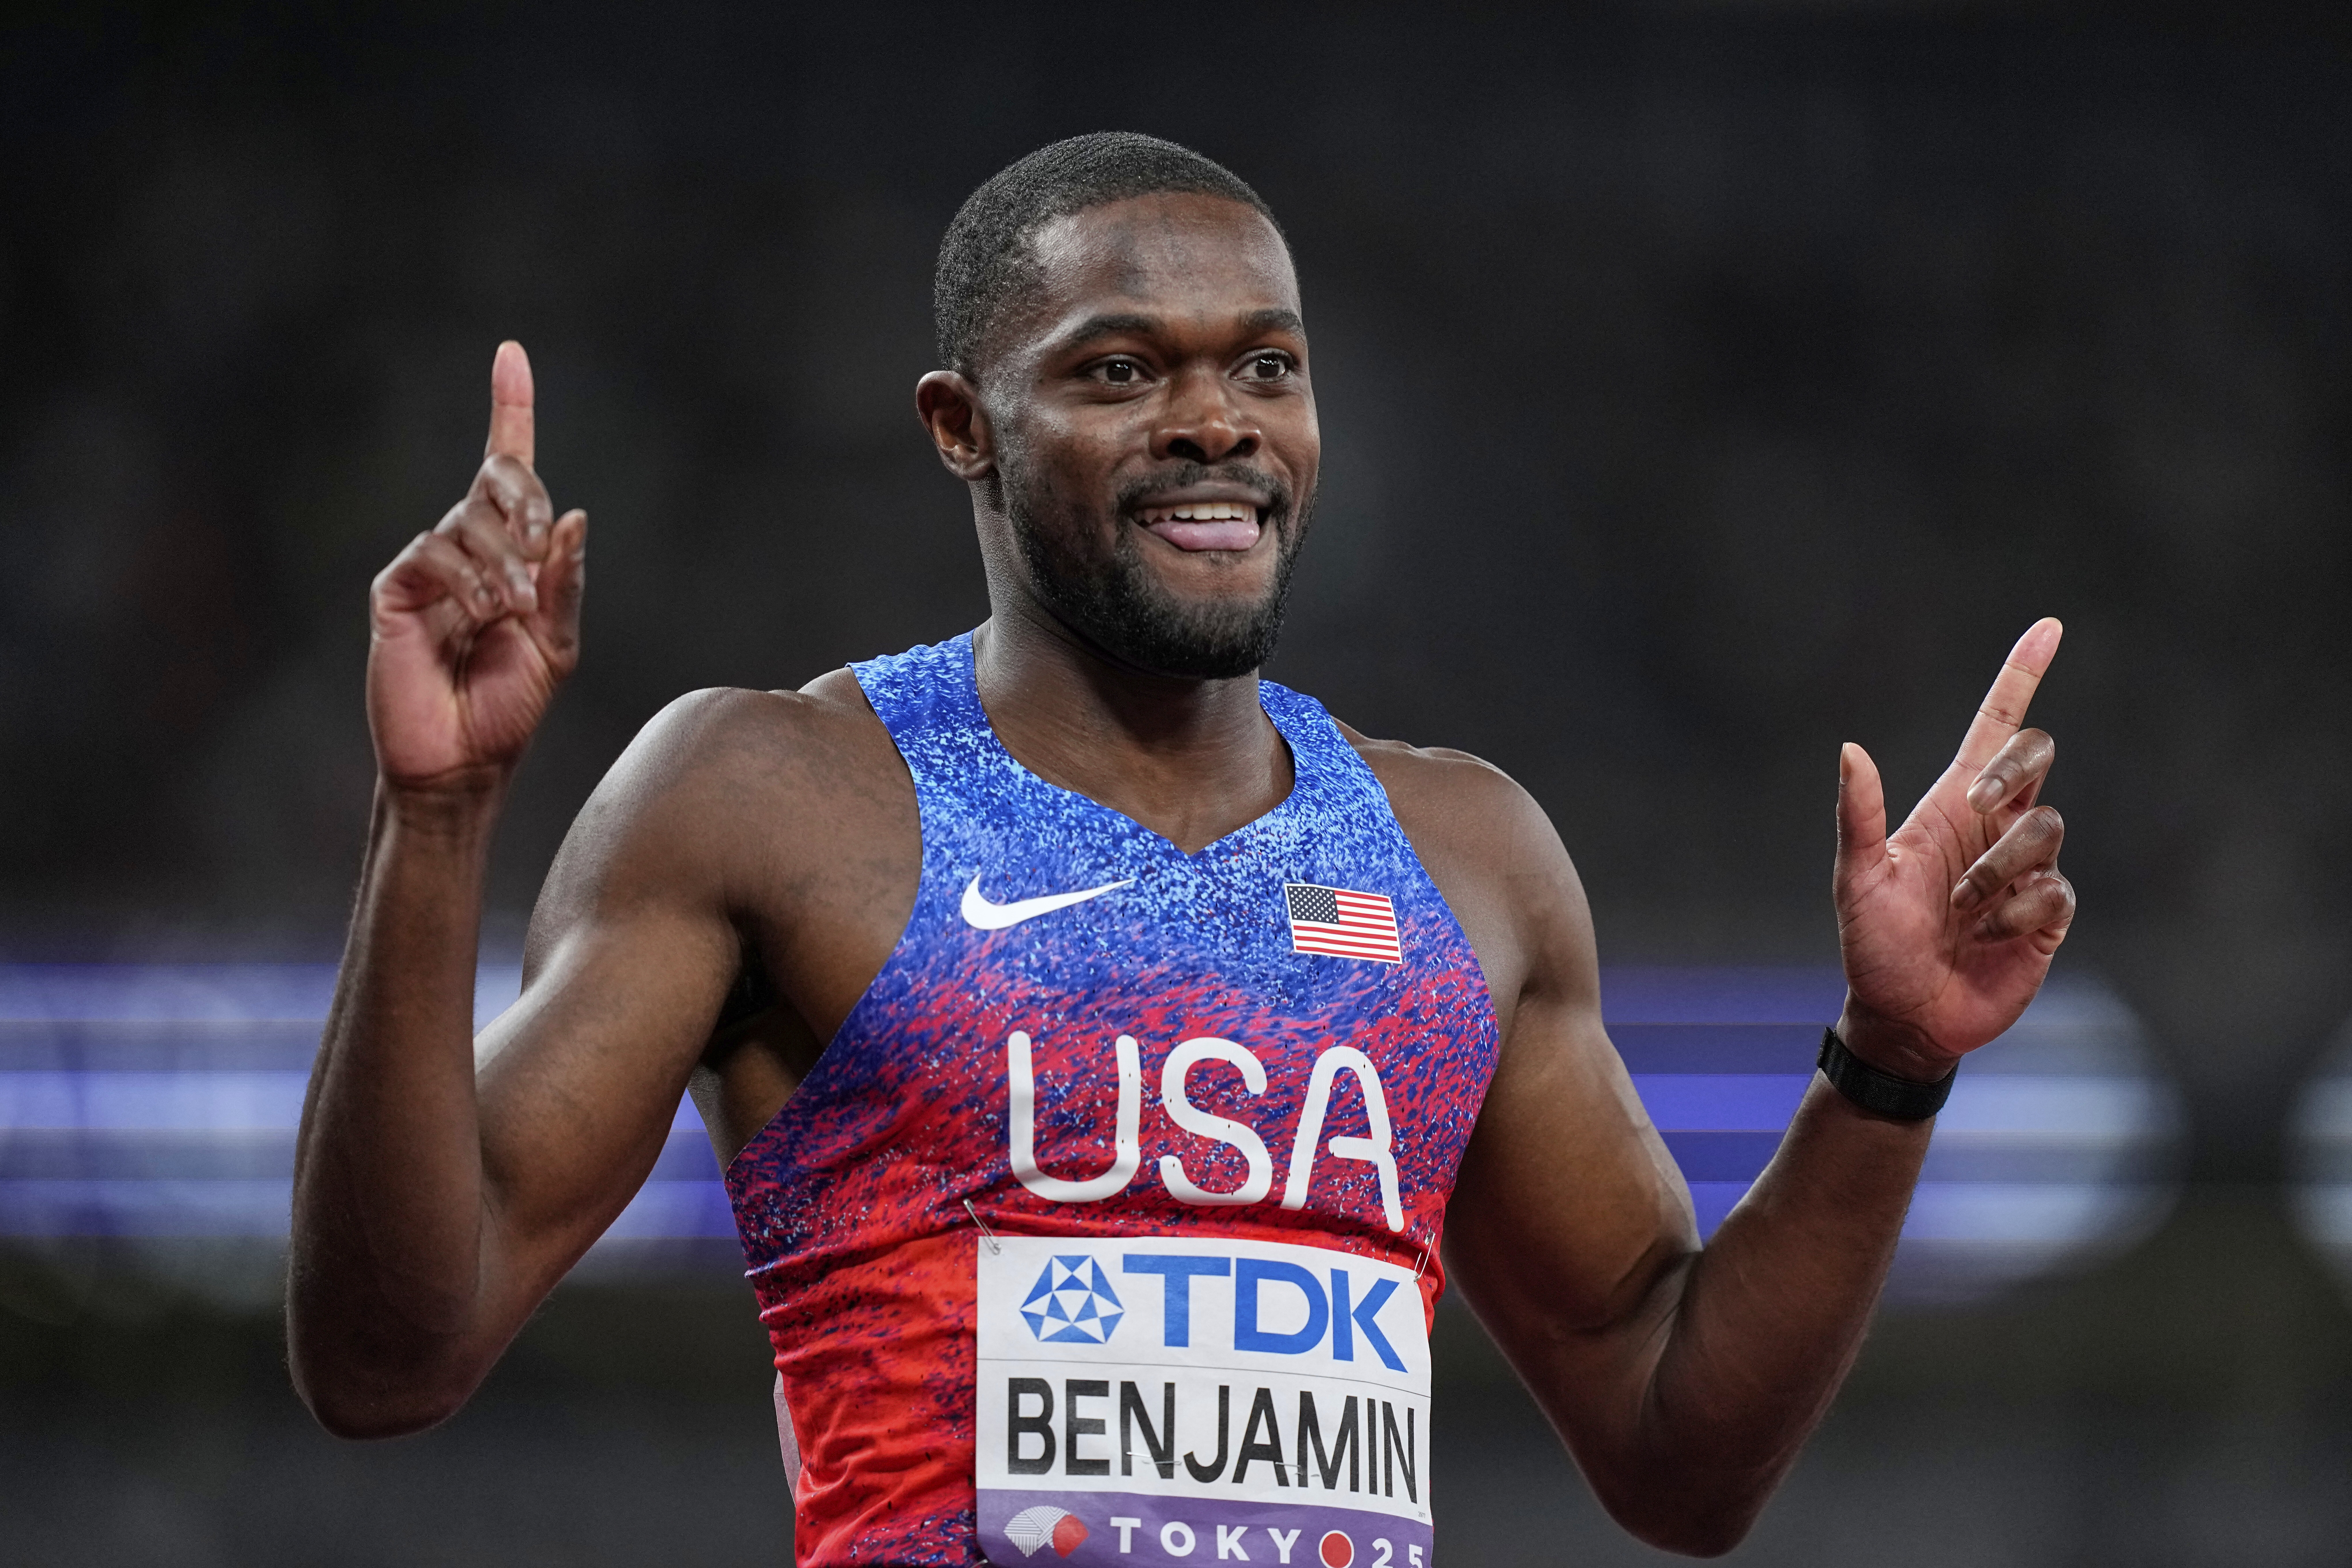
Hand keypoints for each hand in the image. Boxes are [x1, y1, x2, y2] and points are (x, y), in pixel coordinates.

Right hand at [367, 342, 586, 791]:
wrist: (465, 759)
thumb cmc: (508, 706)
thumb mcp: (557, 646)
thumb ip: (564, 584)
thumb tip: (576, 517)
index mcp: (510, 553)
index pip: (508, 467)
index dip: (510, 408)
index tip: (511, 354)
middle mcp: (468, 547)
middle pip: (496, 479)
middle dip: (527, 501)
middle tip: (543, 547)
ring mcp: (429, 565)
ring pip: (469, 520)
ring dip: (504, 562)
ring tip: (512, 611)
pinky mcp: (396, 588)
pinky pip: (434, 553)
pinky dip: (469, 580)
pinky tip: (483, 614)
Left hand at [1832, 619, 2074, 1078]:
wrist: (1903, 1013)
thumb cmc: (1874, 944)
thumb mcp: (1855, 880)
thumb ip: (1857, 816)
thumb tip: (1849, 749)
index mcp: (1950, 806)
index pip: (1995, 728)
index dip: (2021, 676)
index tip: (2048, 627)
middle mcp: (1994, 827)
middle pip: (2035, 758)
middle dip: (2014, 771)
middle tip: (1976, 805)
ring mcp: (2026, 869)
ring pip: (2046, 827)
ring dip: (1999, 868)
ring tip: (1963, 908)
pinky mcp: (2048, 913)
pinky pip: (2053, 890)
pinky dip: (2017, 911)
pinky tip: (1989, 934)